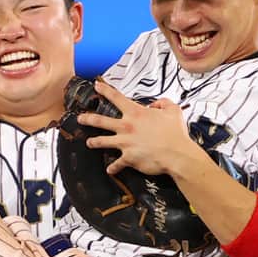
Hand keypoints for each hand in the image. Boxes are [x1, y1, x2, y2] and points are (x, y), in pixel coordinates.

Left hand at [79, 80, 198, 175]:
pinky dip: (113, 168)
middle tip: (80, 118)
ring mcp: (125, 143)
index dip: (105, 90)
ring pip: (102, 141)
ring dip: (94, 142)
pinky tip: (110, 170)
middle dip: (88, 118)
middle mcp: (126, 127)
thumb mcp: (173, 111)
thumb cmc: (175, 133)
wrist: (177, 154)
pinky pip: (117, 164)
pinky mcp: (128, 158)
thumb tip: (156, 104)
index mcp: (136, 113)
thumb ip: (164, 103)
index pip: (116, 98)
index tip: (96, 86)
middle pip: (100, 121)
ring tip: (89, 142)